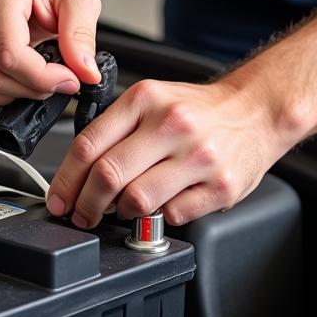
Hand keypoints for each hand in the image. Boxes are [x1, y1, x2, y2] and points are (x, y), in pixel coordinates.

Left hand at [45, 77, 288, 226]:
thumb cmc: (199, 110)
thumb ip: (115, 129)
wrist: (257, 111)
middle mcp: (172, 125)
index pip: (88, 145)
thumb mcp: (152, 100)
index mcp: (146, 99)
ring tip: (122, 208)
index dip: (66, 180)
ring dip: (121, 213)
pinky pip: (173, 215)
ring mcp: (198, 157)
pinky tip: (162, 204)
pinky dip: (159, 217)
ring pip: (137, 200)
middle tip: (81, 215)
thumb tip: (77, 173)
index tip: (60, 198)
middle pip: (108, 175)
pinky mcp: (220, 186)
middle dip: (85, 204)